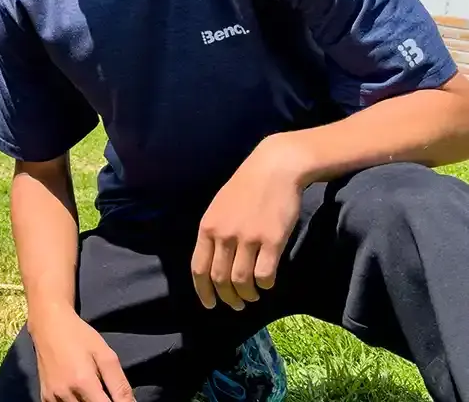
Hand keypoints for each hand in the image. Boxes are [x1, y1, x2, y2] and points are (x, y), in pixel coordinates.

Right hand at [30, 305, 134, 401]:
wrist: (48, 325)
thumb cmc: (79, 336)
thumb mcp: (106, 355)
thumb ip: (120, 385)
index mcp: (83, 382)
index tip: (118, 399)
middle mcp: (65, 394)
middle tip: (104, 391)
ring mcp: (52, 397)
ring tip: (92, 391)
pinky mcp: (45, 397)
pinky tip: (78, 393)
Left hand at [190, 135, 305, 310]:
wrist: (274, 168)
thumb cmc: (246, 187)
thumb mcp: (219, 207)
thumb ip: (214, 232)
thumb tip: (212, 262)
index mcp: (207, 227)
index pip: (198, 268)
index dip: (203, 291)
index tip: (210, 305)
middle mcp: (223, 235)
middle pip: (219, 279)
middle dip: (227, 298)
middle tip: (237, 305)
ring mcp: (247, 238)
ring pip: (241, 281)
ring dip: (247, 295)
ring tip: (253, 297)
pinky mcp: (271, 240)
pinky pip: (264, 275)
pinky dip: (265, 285)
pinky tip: (268, 283)